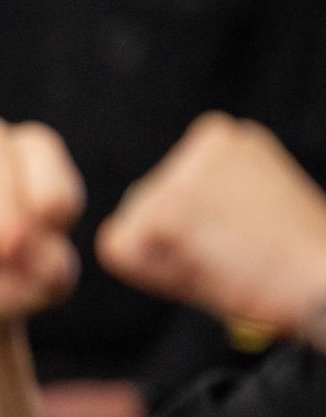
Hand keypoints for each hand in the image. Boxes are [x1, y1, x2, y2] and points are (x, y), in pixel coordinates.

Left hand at [98, 112, 325, 333]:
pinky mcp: (167, 207)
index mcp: (225, 141)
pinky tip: (210, 267)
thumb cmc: (293, 265)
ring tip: (228, 262)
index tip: (243, 242)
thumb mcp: (252, 211)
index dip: (191, 234)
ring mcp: (181, 171)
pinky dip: (157, 275)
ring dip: (169, 263)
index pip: (165, 193)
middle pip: (144, 208)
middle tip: (237, 258)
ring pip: (132, 231)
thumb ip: (204, 201)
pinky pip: (123, 252)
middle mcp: (203, 143)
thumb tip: (140, 217)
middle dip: (175, 247)